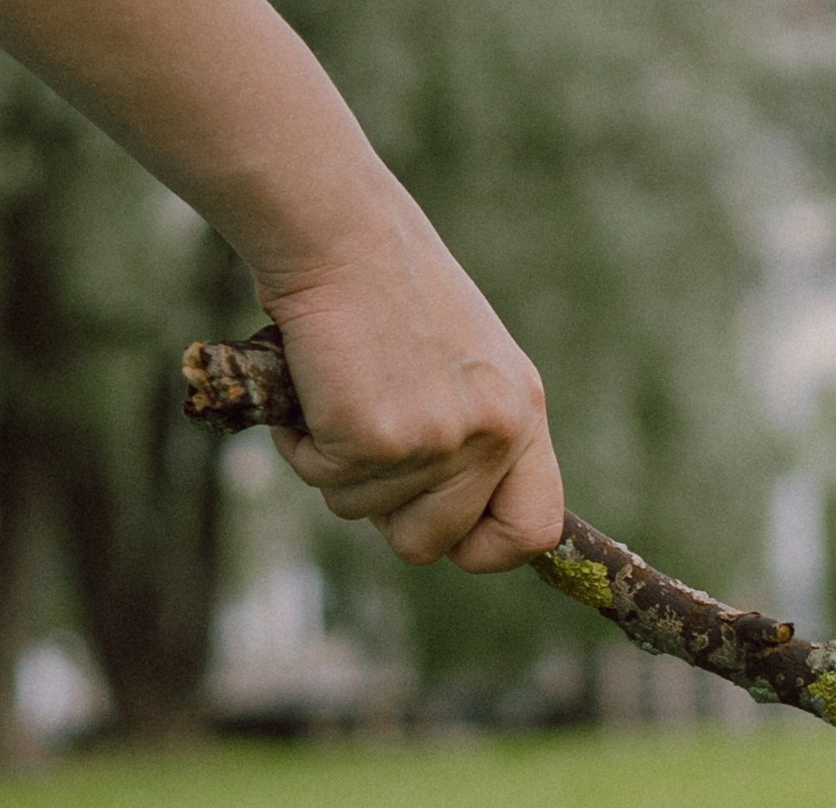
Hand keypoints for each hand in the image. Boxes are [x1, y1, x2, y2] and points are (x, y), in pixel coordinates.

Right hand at [257, 217, 564, 573]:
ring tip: (338, 389)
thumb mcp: (462, 365)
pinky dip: (301, 442)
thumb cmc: (385, 288)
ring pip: (365, 511)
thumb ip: (470, 435)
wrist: (337, 229)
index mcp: (523, 414)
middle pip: (433, 543)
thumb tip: (448, 520)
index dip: (484, 550)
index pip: (534, 530)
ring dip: (335, 465)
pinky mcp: (378, 438)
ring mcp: (440, 440)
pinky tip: (312, 382)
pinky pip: (325, 478)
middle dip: (384, 510)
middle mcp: (495, 432)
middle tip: (361, 444)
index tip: (446, 535)